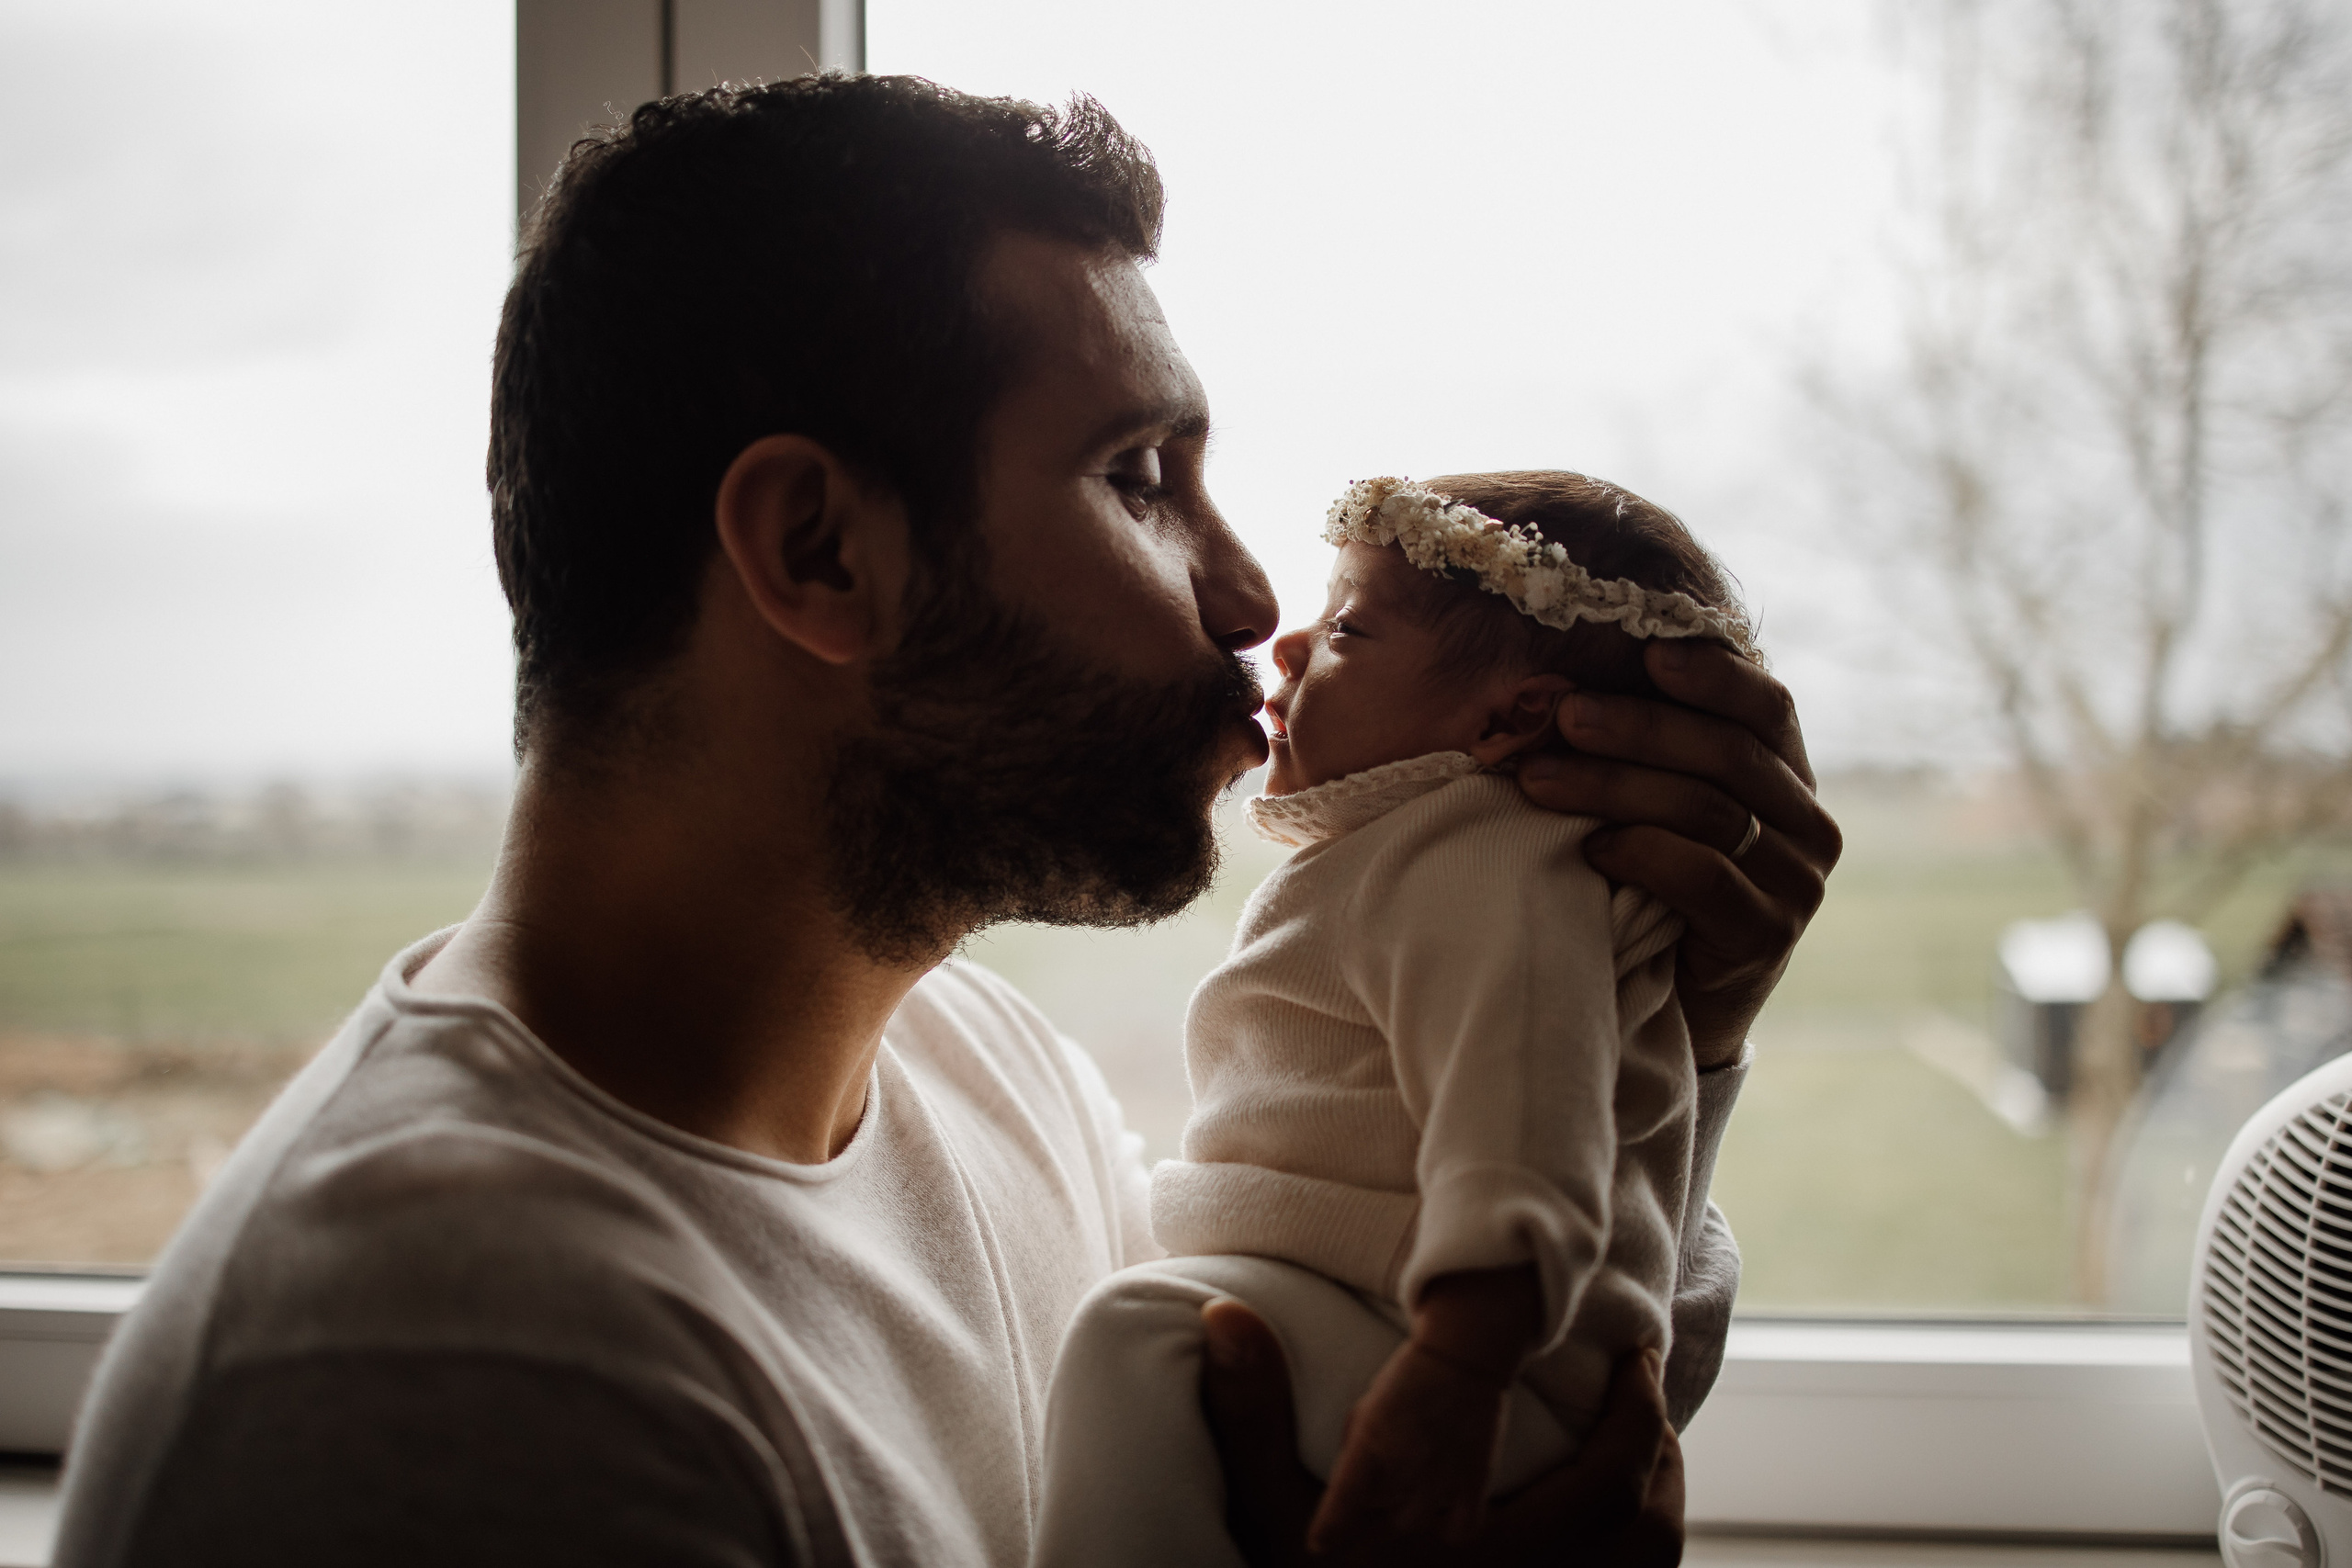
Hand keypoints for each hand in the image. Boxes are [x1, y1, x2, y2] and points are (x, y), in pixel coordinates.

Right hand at [1202, 1300, 1683, 1566]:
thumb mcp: (1265, 1516)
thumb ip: (1253, 1418)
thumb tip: (1225, 1315)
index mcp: (1480, 1560)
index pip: (1607, 1482)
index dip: (1637, 1414)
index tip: (1638, 1354)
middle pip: (1647, 1532)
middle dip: (1660, 1454)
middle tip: (1646, 1391)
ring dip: (1656, 1506)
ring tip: (1643, 1450)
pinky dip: (1634, 1558)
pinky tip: (1611, 1528)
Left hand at [1309, 1340, 1508, 1552]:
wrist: (1461, 1357)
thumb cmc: (1406, 1383)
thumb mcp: (1365, 1411)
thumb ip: (1353, 1456)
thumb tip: (1350, 1498)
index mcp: (1370, 1441)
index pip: (1345, 1496)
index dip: (1329, 1525)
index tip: (1318, 1544)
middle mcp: (1406, 1464)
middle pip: (1375, 1511)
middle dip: (1373, 1498)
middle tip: (1386, 1466)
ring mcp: (1442, 1476)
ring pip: (1411, 1522)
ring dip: (1404, 1509)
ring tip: (1413, 1476)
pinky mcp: (1476, 1481)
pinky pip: (1459, 1530)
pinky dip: (1447, 1528)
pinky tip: (1440, 1509)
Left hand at [1519, 640, 1840, 1067]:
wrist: (1679, 1004)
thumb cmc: (1656, 886)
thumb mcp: (1664, 809)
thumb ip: (1656, 752)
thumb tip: (1568, 681)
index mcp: (1790, 777)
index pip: (1767, 707)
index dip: (1713, 675)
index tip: (1648, 651)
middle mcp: (1809, 824)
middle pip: (1727, 754)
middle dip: (1637, 727)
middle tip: (1564, 714)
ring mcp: (1797, 883)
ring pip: (1707, 811)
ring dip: (1614, 786)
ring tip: (1540, 779)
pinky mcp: (1768, 936)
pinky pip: (1703, 876)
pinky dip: (1640, 852)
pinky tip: (1590, 846)